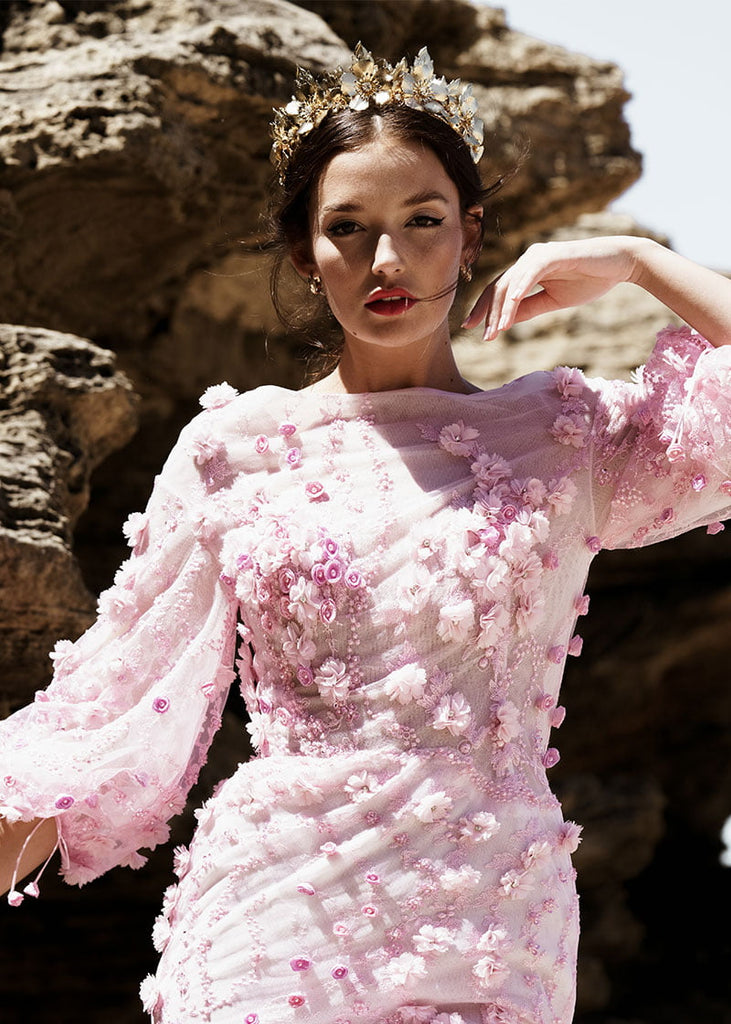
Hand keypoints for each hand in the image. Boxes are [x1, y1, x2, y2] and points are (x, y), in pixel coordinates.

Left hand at [462, 237, 639, 340]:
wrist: (620, 265)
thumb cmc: (589, 280)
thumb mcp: (553, 301)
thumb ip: (529, 308)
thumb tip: (506, 321)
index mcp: (527, 270)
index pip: (499, 291)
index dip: (485, 310)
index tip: (473, 329)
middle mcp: (528, 259)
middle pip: (498, 287)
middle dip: (487, 312)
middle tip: (481, 335)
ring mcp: (539, 254)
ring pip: (511, 282)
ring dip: (502, 308)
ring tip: (497, 330)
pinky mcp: (553, 254)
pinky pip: (531, 273)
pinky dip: (520, 289)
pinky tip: (511, 305)